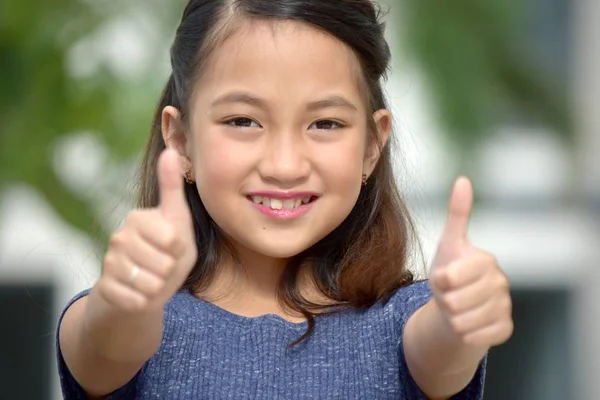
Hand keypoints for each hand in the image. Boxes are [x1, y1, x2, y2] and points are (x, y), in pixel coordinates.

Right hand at [96, 148, 197, 312]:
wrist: (140, 288)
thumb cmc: (166, 253)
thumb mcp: (178, 221)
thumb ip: (173, 189)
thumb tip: (169, 152)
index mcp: (139, 217)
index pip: (174, 239)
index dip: (181, 250)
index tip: (172, 247)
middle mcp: (119, 236)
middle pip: (165, 263)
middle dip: (171, 271)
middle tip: (162, 267)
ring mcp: (109, 262)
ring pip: (151, 284)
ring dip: (159, 287)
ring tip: (152, 279)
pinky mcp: (105, 288)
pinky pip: (137, 301)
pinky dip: (145, 302)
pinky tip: (139, 293)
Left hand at [429, 177, 512, 347]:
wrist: (457, 306)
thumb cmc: (450, 272)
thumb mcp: (448, 244)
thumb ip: (457, 214)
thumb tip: (463, 179)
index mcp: (486, 260)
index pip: (447, 278)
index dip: (438, 282)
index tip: (444, 277)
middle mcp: (501, 282)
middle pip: (453, 301)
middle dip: (443, 300)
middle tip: (449, 295)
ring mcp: (505, 307)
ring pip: (461, 321)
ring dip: (451, 318)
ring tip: (457, 308)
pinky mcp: (504, 329)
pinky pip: (472, 337)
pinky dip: (463, 333)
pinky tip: (467, 323)